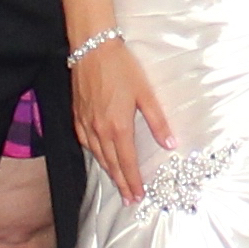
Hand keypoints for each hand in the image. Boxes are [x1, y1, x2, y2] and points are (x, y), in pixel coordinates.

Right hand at [69, 39, 174, 204]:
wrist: (92, 49)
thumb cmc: (121, 68)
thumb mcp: (145, 93)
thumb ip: (158, 121)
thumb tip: (171, 144)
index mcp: (119, 126)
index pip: (128, 162)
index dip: (133, 181)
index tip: (138, 196)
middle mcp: (100, 130)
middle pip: (112, 164)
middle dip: (121, 183)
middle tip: (129, 199)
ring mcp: (86, 124)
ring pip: (98, 155)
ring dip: (108, 171)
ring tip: (117, 184)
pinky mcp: (77, 115)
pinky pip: (85, 142)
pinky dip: (94, 154)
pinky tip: (99, 157)